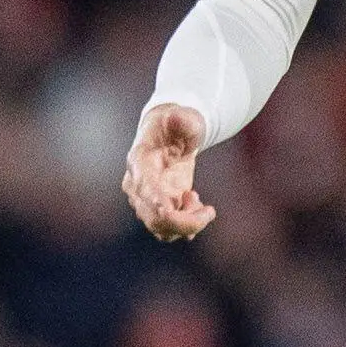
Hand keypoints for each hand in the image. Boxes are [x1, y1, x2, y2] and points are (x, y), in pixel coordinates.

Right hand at [123, 102, 214, 239]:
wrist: (169, 134)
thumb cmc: (175, 123)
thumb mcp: (183, 117)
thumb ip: (184, 119)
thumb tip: (181, 118)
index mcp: (139, 163)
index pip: (145, 191)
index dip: (161, 208)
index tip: (183, 209)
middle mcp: (137, 187)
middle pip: (155, 219)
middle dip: (186, 223)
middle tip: (209, 210)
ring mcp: (146, 200)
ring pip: (162, 229)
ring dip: (188, 223)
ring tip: (196, 198)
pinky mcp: (159, 208)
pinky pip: (169, 230)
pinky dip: (187, 225)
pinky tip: (196, 204)